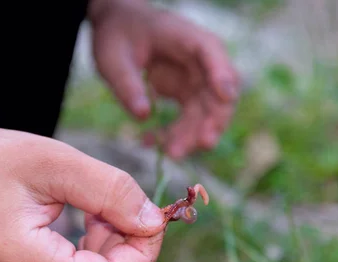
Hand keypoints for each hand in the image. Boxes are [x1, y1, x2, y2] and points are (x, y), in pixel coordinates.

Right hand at [0, 118, 165, 261]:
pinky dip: (92, 255)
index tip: (155, 217)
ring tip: (99, 207)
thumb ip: (112, 191)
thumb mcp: (56, 162)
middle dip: (128, 249)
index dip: (144, 253)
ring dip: (111, 251)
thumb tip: (153, 221)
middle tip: (125, 205)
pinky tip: (86, 221)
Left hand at [89, 0, 239, 159]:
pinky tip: (151, 142)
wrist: (117, 30)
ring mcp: (197, 81)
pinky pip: (190, 122)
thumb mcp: (112, 57)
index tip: (225, 97)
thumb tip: (143, 116)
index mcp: (186, 37)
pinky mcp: (188, 96)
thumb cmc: (117, 35)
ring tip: (171, 154)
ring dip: (193, 136)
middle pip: (218, 91)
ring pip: (207, 114)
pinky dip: (175, 136)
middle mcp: (200, 61)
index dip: (222, 73)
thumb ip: (126, 84)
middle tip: (202, 143)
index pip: (212, 51)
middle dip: (213, 119)